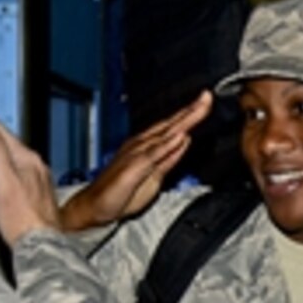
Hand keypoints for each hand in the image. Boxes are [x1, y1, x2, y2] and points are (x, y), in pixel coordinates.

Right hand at [0, 104, 60, 245]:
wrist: (40, 245)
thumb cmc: (22, 219)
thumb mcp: (3, 180)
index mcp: (27, 160)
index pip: (2, 133)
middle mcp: (35, 167)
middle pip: (9, 142)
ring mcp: (37, 181)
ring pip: (13, 155)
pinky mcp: (35, 195)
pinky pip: (17, 169)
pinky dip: (3, 162)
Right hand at [60, 91, 212, 231]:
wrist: (95, 206)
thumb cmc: (121, 193)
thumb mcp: (154, 176)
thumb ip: (169, 158)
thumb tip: (184, 141)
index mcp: (147, 146)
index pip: (173, 127)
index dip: (190, 114)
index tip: (205, 102)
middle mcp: (142, 145)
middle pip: (171, 125)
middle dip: (191, 110)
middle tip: (207, 97)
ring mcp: (137, 154)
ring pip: (165, 134)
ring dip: (183, 120)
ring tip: (199, 108)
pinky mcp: (133, 166)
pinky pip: (154, 154)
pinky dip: (168, 144)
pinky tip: (180, 135)